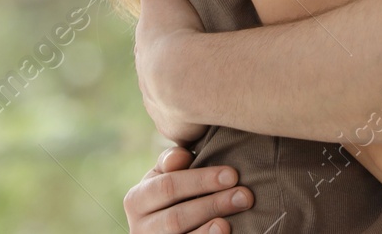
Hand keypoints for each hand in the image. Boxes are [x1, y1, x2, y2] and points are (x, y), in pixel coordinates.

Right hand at [124, 146, 253, 233]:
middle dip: (212, 205)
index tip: (232, 175)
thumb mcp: (166, 175)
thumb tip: (181, 156)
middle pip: (176, 217)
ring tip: (230, 223)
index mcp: (136, 199)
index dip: (200, 180)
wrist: (166, 226)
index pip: (168, 187)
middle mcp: (139, 227)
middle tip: (244, 196)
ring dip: (209, 231)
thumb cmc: (173, 194)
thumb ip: (173, 161)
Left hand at [134, 0, 211, 145]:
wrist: (183, 74)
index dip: (164, 41)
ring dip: (185, 96)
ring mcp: (160, 107)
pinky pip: (186, 123)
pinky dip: (196, 119)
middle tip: (196, 65)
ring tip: (207, 91)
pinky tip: (210, 115)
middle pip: (159, 76)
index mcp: (145, 51)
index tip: (178, 38)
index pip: (151, 47)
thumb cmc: (174, 30)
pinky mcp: (176, 126)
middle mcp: (146, 82)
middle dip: (174, 72)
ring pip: (171, 101)